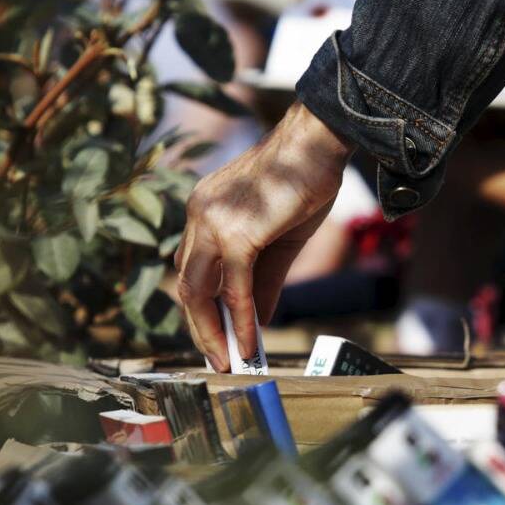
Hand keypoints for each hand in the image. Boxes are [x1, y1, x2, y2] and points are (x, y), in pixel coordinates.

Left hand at [173, 102, 352, 369]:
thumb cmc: (303, 181)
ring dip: (212, 332)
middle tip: (217, 359)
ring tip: (229, 361)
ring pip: (199, 291)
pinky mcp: (236, 233)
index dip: (200, 307)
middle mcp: (198, 215)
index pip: (191, 269)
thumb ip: (264, 281)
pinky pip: (233, 288)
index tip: (214, 335)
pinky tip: (250, 343)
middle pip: (186, 285)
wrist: (318, 143)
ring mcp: (212, 223)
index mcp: (203, 211)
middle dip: (200, 328)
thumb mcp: (280, 240)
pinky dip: (240, 319)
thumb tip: (257, 321)